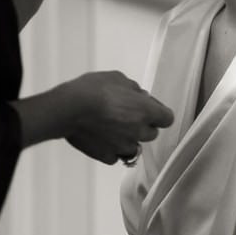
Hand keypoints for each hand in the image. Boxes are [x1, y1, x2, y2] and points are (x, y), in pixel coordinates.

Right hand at [56, 71, 175, 165]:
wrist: (68, 109)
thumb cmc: (92, 90)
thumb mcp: (117, 78)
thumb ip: (133, 90)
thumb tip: (139, 96)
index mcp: (147, 111)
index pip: (167, 118)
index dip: (158, 114)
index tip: (148, 109)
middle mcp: (139, 131)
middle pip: (151, 134)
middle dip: (142, 126)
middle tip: (125, 116)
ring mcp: (123, 146)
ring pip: (134, 148)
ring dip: (128, 140)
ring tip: (111, 129)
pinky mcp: (106, 155)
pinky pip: (115, 156)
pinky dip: (110, 150)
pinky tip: (101, 139)